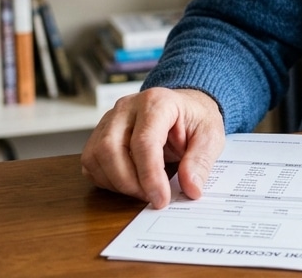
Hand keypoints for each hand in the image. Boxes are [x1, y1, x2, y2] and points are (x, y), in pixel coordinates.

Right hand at [80, 87, 225, 208]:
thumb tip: (190, 189)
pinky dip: (106, 180)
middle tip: (152, 198)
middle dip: (129, 183)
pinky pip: (90, 161)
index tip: (161, 199)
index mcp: (156, 102)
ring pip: (95, 156)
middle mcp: (127, 107)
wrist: (184, 107)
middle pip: (110, 148)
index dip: (149, 175)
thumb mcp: (211, 136)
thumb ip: (201, 161)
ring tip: (143, 191)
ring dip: (116, 183)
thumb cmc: (195, 119)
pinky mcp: (100, 133)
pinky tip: (129, 183)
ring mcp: (110, 119)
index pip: (143, 141)